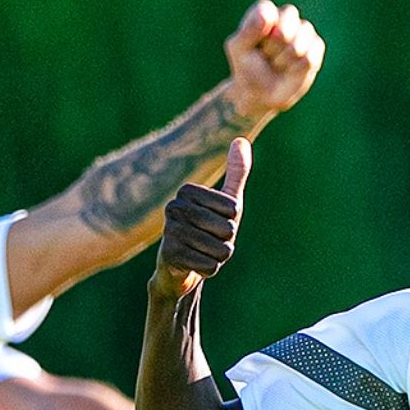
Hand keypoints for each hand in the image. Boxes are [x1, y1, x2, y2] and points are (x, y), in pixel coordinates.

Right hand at [150, 137, 249, 298]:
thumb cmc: (206, 230)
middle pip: (228, 229)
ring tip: (202, 252)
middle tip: (209, 241)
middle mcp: (174, 207)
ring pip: (220, 249)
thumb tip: (241, 140)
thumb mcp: (225, 202)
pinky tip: (194, 265)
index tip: (215, 223)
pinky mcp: (169, 256)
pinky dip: (209, 270)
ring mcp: (169, 232)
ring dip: (218, 257)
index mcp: (187, 191)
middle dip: (226, 242)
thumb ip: (236, 173)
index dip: (232, 221)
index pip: (233, 208)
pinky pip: (210, 266)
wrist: (178, 267)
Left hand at [223, 0, 323, 121]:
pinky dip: (295, 69)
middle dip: (274, 43)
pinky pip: (309, 57)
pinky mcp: (315, 48)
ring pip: (298, 40)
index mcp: (266, 14)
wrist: (261, 94)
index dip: (261, 31)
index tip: (256, 45)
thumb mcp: (239, 49)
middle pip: (288, 16)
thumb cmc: (247, 68)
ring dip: (283, 59)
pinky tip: (289, 71)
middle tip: (266, 55)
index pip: (266, 10)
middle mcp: (287, 18)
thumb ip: (248, 30)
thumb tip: (268, 15)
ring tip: (277, 64)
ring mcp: (304, 32)